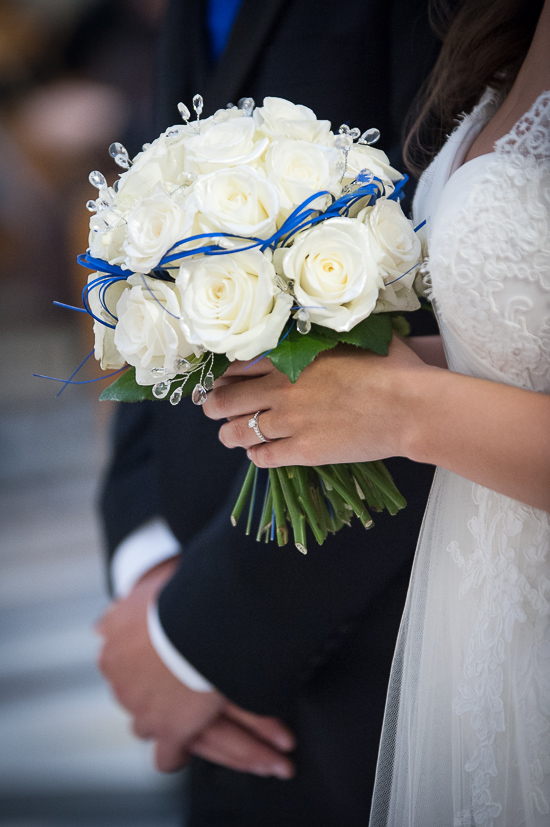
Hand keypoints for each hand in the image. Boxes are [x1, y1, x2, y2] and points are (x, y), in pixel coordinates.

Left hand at [96, 561, 294, 776]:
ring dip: (161, 718)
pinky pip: (167, 757)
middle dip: (150, 688)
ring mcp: (142, 707)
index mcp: (113, 638)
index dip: (141, 658)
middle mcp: (119, 675)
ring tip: (185, 712)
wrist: (207, 618)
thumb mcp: (149, 585)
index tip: (160, 654)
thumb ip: (125, 605)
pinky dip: (177, 753)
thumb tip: (101, 620)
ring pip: (143, 724)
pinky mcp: (170, 731)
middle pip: (130, 690)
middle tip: (176, 679)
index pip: (118, 656)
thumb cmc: (185, 593)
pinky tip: (189, 746)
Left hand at [203, 338, 430, 467]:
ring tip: (228, 435)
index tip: (220, 379)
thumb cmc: (392, 366)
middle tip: (213, 409)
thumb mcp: (357, 335)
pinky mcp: (303, 451)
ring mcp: (290, 423)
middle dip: (213, 406)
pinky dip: (255, 456)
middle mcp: (281, 390)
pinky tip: (257, 454)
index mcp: (290, 358)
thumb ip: (330, 332)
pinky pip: (264, 457)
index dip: (222, 375)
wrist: (411, 406)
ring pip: (238, 432)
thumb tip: (330, 319)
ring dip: (228, 434)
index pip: (236, 366)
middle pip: (226, 401)